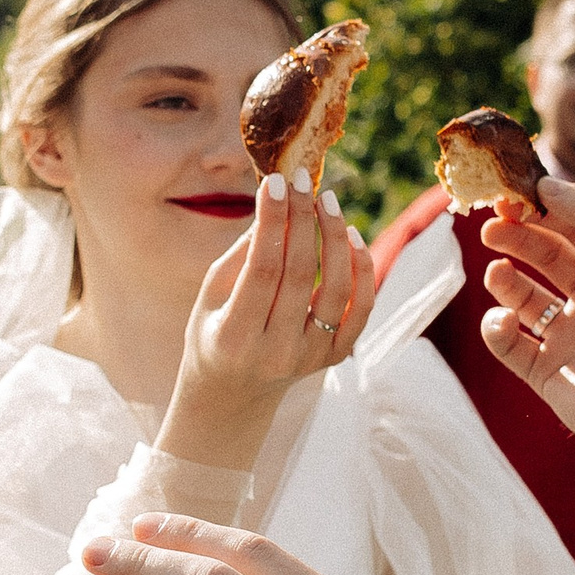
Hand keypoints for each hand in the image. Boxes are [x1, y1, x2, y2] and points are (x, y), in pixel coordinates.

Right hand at [156, 175, 375, 474]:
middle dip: (303, 219)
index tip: (276, 182)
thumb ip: (243, 253)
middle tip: (303, 181)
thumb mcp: (211, 294)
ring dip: (336, 239)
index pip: (262, 270)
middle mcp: (275, 353)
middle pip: (300, 275)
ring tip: (328, 202)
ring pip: (337, 290)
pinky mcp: (333, 357)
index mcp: (234, 338)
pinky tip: (352, 237)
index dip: (272, 221)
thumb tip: (278, 203)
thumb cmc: (215, 331)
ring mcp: (309, 359)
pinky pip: (360, 310)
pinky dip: (362, 271)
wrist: (232, 393)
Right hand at [476, 178, 574, 479]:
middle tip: (491, 224)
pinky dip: (497, 328)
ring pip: (522, 297)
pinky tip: (503, 319)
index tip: (514, 195)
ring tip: (495, 271)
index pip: (574, 226)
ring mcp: (567, 334)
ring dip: (503, 279)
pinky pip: (509, 344)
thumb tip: (545, 184)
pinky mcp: (545, 371)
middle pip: (544, 254)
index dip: (544, 208)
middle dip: (517, 236)